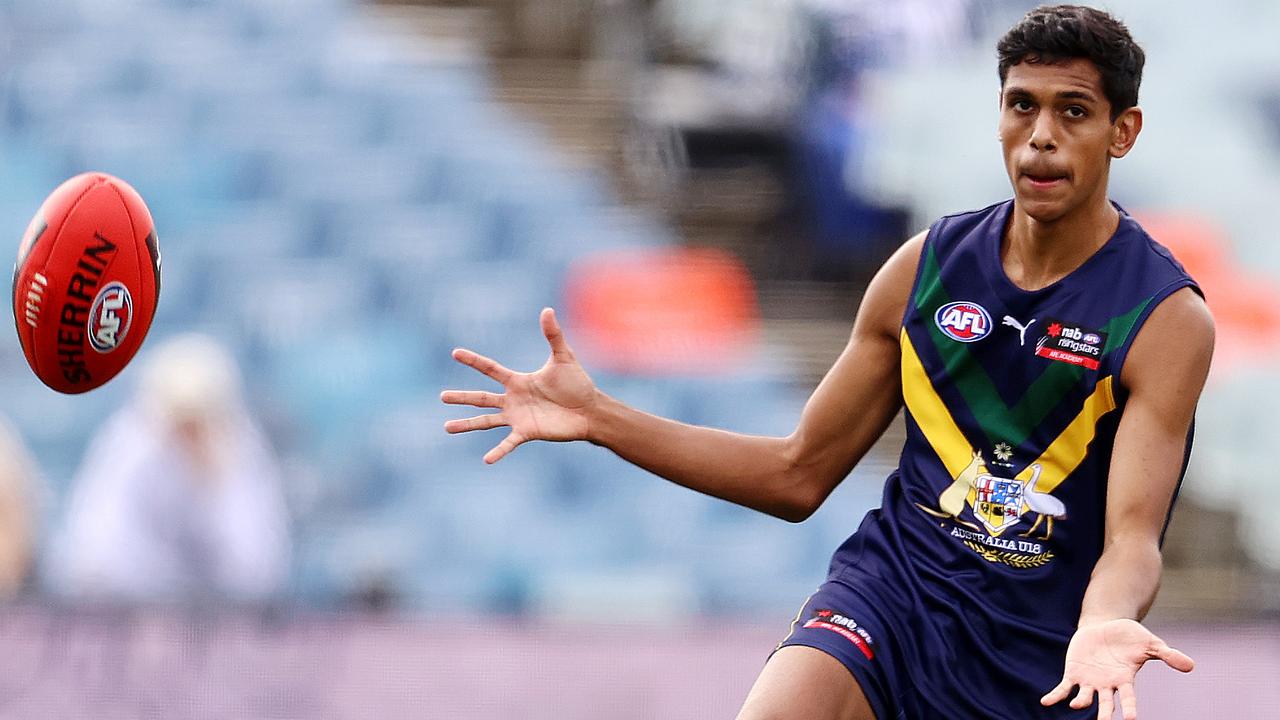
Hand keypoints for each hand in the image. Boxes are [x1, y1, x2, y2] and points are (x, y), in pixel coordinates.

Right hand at [442, 308, 597, 463]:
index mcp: (518, 381)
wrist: (590, 410)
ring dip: (467, 424)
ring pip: (486, 421)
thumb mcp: (563, 357)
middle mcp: (513, 400)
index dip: (473, 360)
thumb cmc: (577, 383)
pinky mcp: (528, 432)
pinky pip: (509, 443)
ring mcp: (518, 417)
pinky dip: (498, 451)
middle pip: (481, 398)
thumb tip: (547, 309)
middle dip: (461, 397)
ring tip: (447, 427)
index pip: (490, 369)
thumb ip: (553, 335)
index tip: (455, 352)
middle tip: (442, 397)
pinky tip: (486, 460)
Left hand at [1041, 618, 1193, 719]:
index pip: (1129, 698)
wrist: (1105, 626)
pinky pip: (1063, 688)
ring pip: (1084, 698)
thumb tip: (1191, 666)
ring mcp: (1089, 681)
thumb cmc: (1130, 637)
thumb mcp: (1150, 643)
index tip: (1132, 718)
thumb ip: (1168, 655)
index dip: (1130, 708)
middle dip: (1105, 714)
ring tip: (1077, 705)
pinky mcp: (1073, 674)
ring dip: (1080, 702)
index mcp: (1125, 680)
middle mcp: (1107, 685)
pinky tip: (1045, 702)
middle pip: (1106, 704)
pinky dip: (1055, 696)